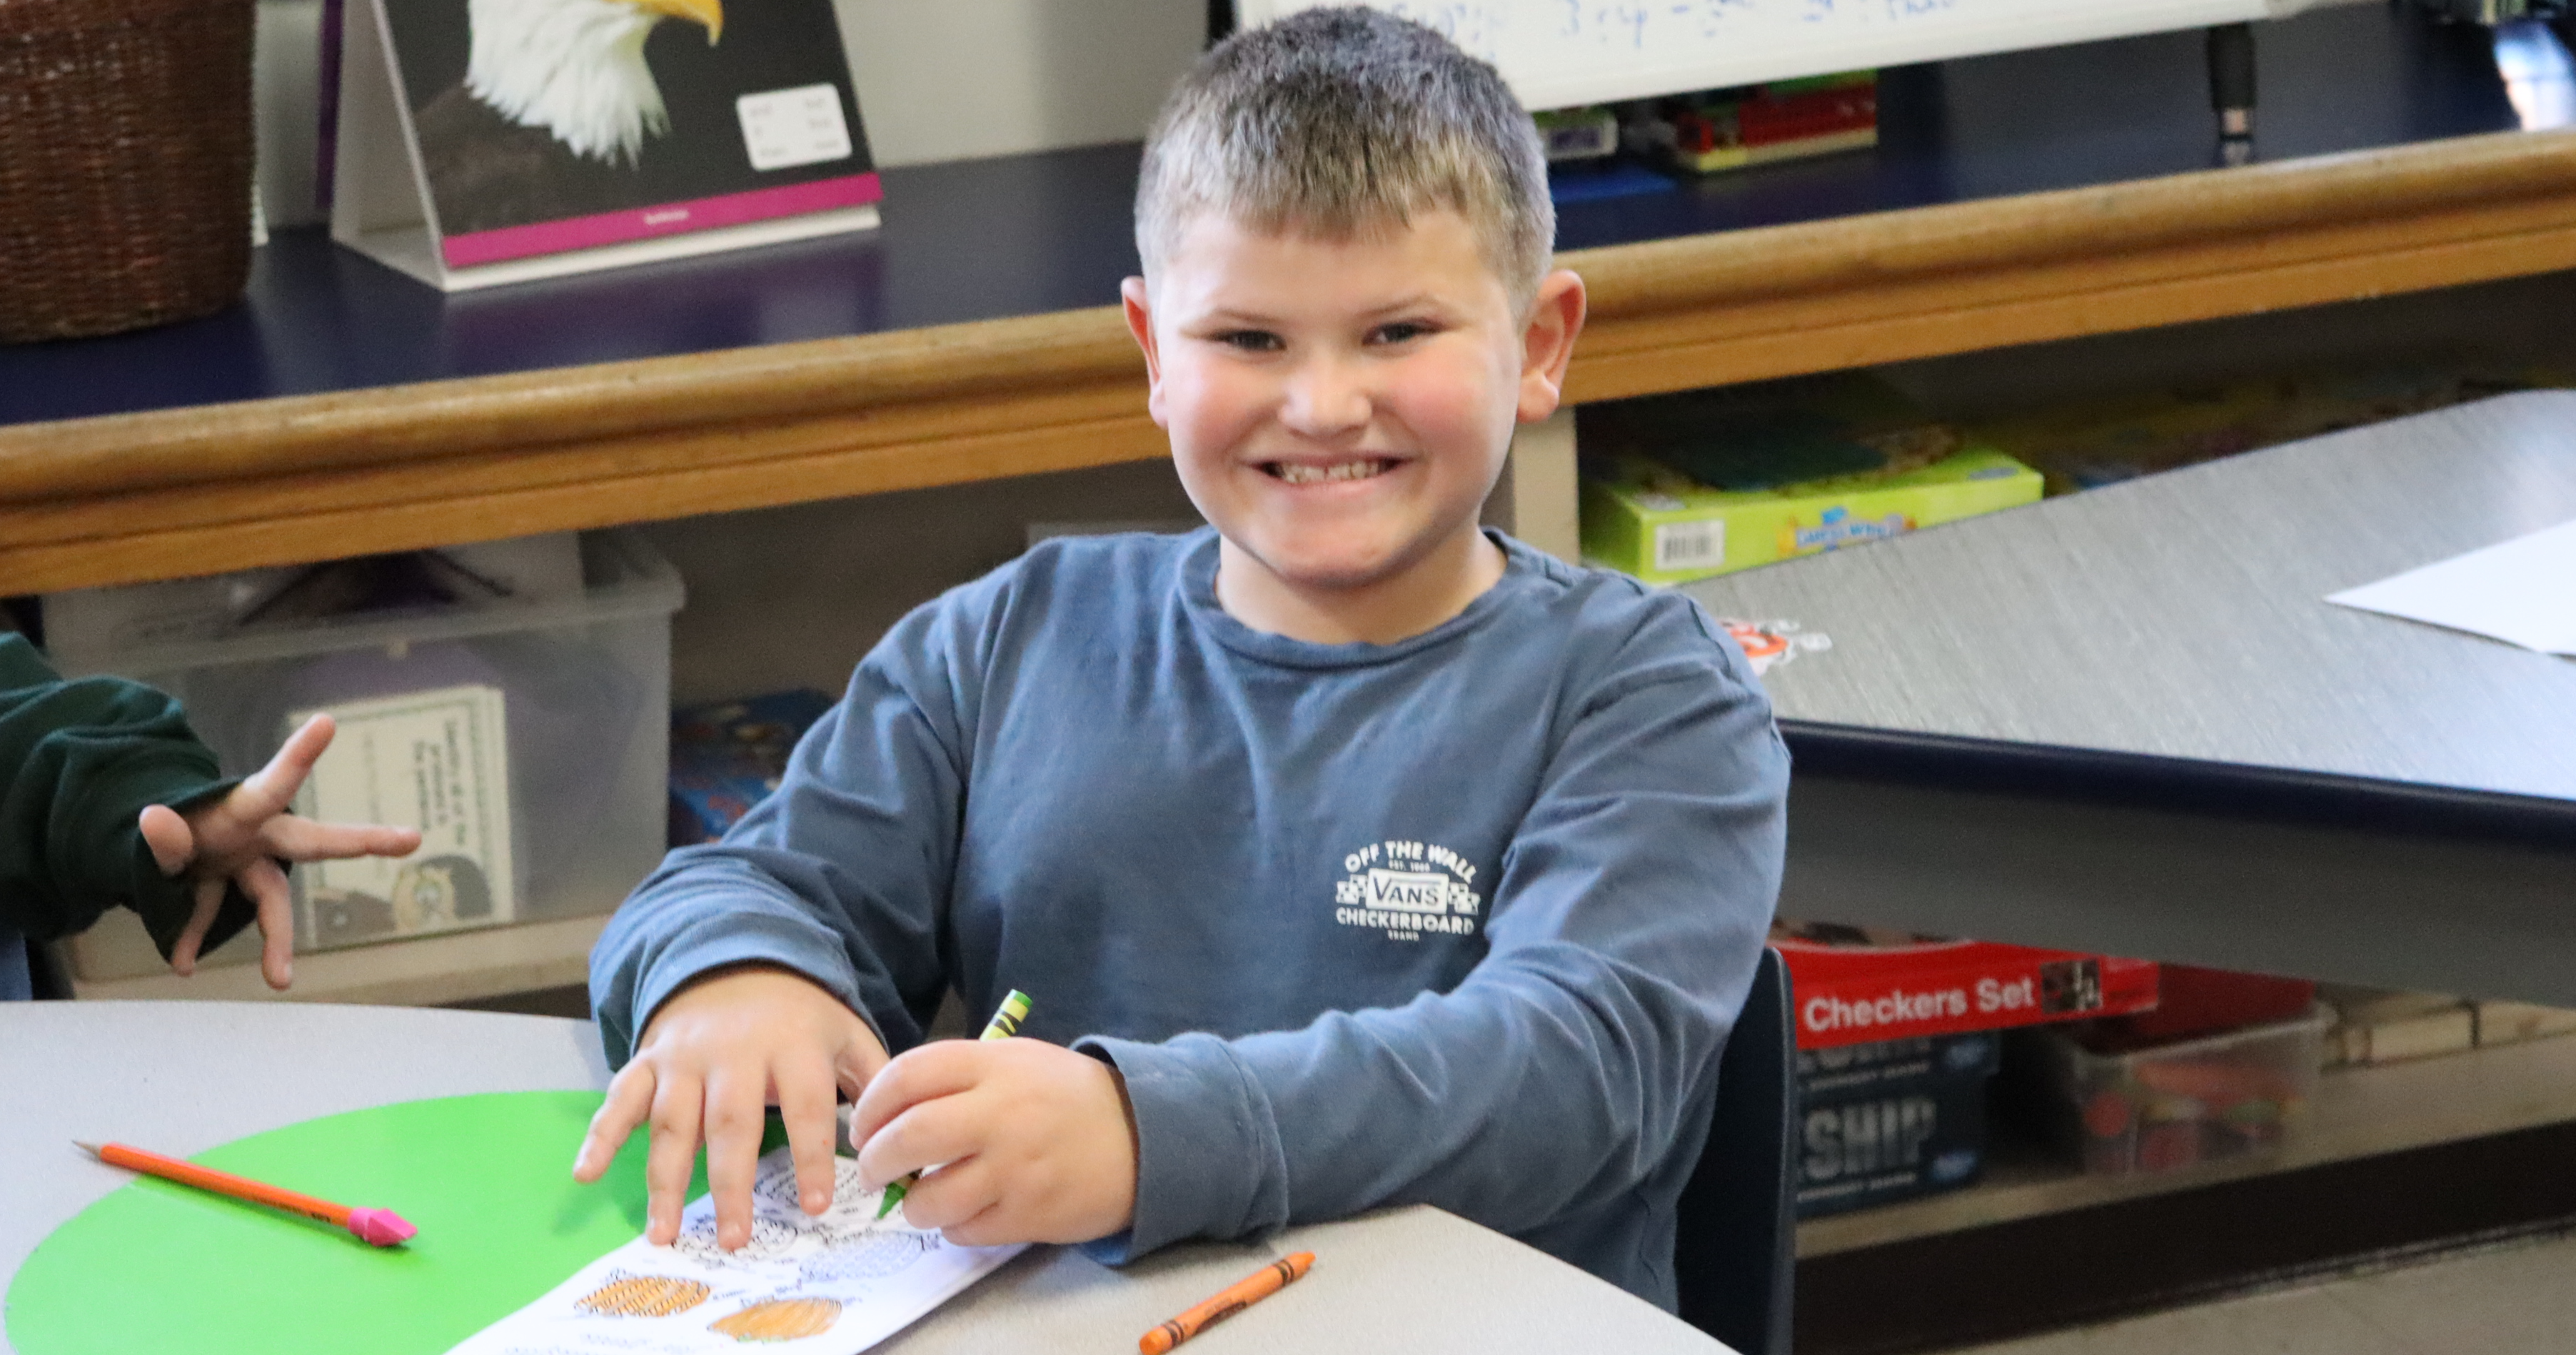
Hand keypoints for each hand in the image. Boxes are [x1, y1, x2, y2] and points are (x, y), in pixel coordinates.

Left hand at [140, 713, 422, 989]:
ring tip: (280, 980)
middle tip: (412, 838)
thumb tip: (153, 817)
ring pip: (271, 899)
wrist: (147, 840)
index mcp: (242, 812)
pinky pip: (219, 915)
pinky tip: (184, 963)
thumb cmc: (163, 828)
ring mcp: (247, 862)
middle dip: (362, 840)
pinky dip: (195, 937)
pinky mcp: (227, 885)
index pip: (275, 785)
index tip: (325, 721)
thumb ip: (162, 836)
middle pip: (314, 843)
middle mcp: (258, 835)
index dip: (300, 756)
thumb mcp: (158, 834)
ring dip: (275, 939)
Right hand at [573, 965, 888, 1248]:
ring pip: (672, 1121)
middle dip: (730, 1184)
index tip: (817, 1205)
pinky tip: (586, 1173)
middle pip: (731, 1122)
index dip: (813, 1156)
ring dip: (664, 1179)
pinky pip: (620, 1097)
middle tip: (733, 1238)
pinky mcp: (650, 1059)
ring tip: (665, 1234)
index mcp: (793, 1047)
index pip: (807, 1107)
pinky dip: (601, 1135)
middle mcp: (735, 1053)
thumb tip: (906, 1141)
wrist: (738, 959)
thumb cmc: (800, 1016)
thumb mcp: (846, 1034)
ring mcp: (686, 1057)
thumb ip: (876, 1081)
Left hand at [848, 1036, 1138, 1246]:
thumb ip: (959, 1076)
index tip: (864, 1125)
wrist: (1146, 1135)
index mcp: (995, 1065)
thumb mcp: (1018, 1061)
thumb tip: (891, 1114)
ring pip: (930, 1198)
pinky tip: (965, 1212)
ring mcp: (1016, 1167)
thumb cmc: (1069, 1096)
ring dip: (912, 1204)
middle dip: (876, 1160)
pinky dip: (952, 1227)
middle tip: (874, 1170)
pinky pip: (963, 1231)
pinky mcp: (1030, 1213)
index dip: (871, 1104)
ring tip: (921, 1198)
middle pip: (908, 1137)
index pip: (908, 1075)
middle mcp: (1002, 1113)